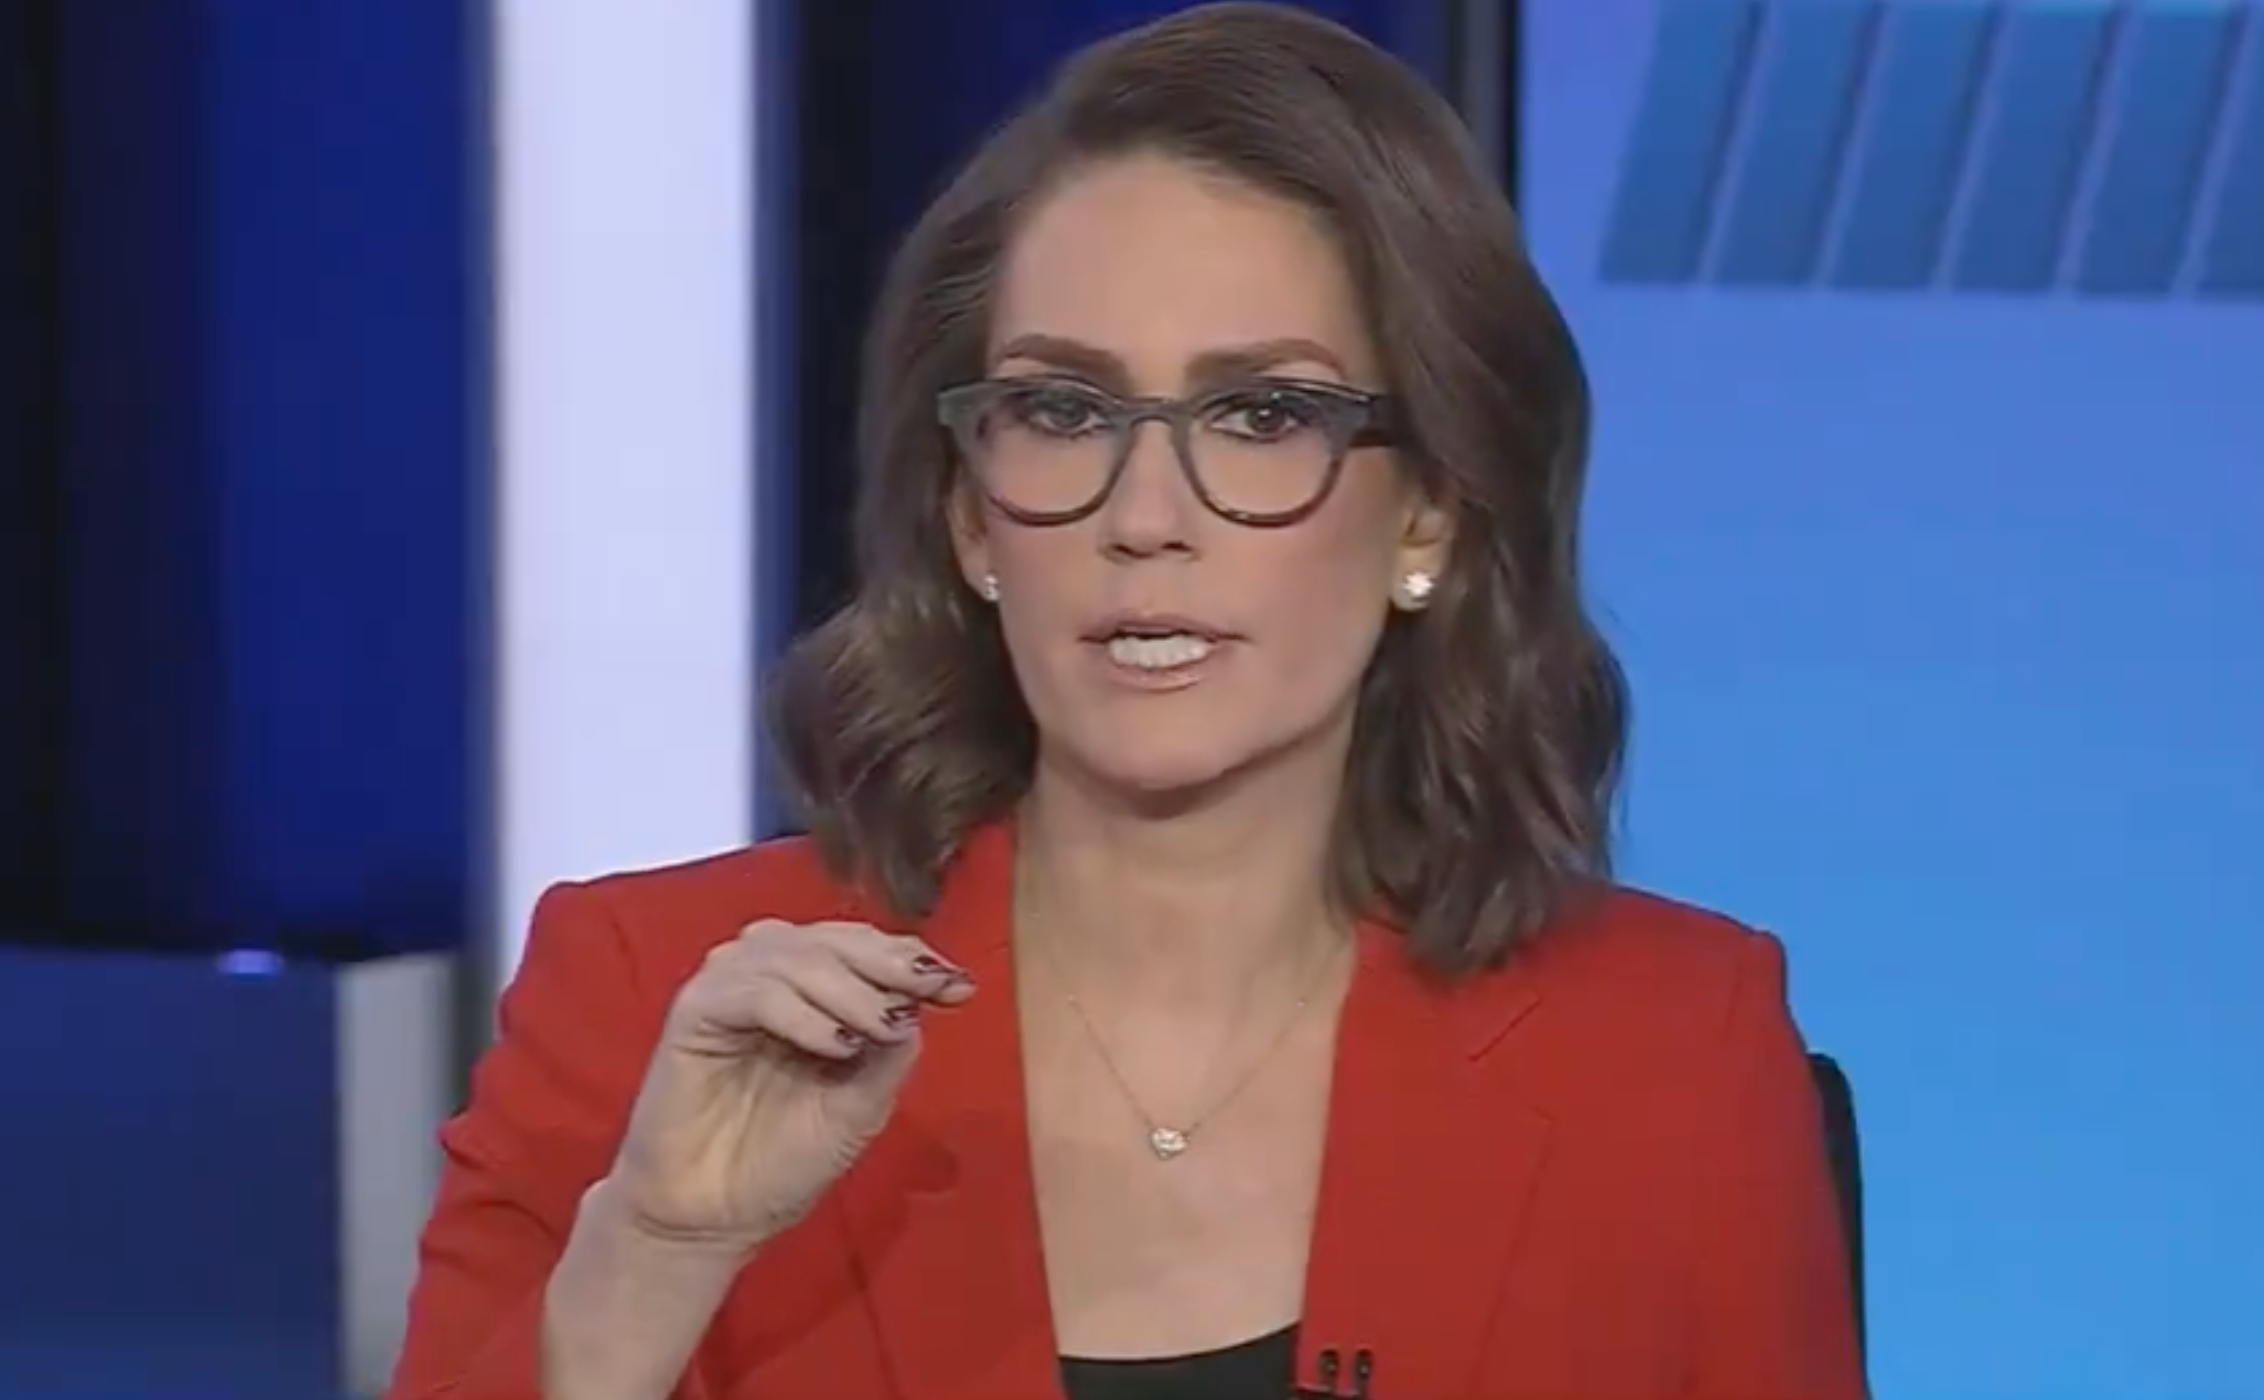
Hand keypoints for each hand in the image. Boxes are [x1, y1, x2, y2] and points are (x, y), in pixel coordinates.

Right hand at [606, 919, 974, 1252]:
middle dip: (889, 961)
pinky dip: (801, 1012)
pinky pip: (753, 991)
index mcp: (814, 992)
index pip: (867, 950)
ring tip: (878, 1031)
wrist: (715, 1218)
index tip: (961, 988)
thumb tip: (922, 1005)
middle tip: (928, 989)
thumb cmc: (781, 1162)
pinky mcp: (695, 1011)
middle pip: (836, 938)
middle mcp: (772, 977)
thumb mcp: (859, 1107)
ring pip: (796, 953)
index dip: (913, 960)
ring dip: (848, 988)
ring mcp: (731, 988)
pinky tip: (835, 1046)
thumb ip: (890, 1055)